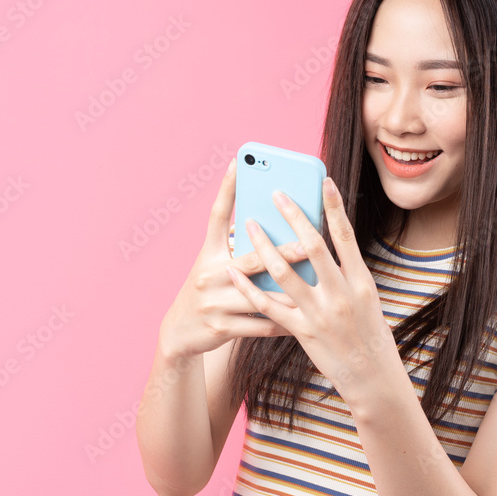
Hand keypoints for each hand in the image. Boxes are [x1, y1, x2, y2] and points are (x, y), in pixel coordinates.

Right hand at [157, 158, 310, 357]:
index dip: (227, 188)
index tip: (239, 162)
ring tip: (316, 286)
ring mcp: (214, 302)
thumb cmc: (208, 291)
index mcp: (207, 254)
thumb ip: (237, 248)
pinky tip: (304, 320)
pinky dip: (283, 323)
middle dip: (282, 252)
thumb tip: (269, 225)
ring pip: (261, 296)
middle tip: (308, 243)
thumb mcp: (213, 265)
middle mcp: (209, 274)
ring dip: (290, 292)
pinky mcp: (221, 328)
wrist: (180, 333)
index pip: (217, 215)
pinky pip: (261, 324)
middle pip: (251, 259)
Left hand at [227, 177, 399, 399]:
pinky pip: (269, 305)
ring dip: (263, 245)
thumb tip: (322, 246)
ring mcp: (320, 314)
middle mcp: (341, 294)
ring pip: (284, 272)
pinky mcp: (302, 332)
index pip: (346, 236)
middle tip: (276, 193)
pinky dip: (250, 286)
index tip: (324, 182)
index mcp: (361, 282)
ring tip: (249, 225)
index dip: (334, 207)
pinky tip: (236, 271)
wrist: (372, 376)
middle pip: (312, 246)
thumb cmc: (370, 334)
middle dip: (293, 216)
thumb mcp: (367, 299)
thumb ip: (346, 274)